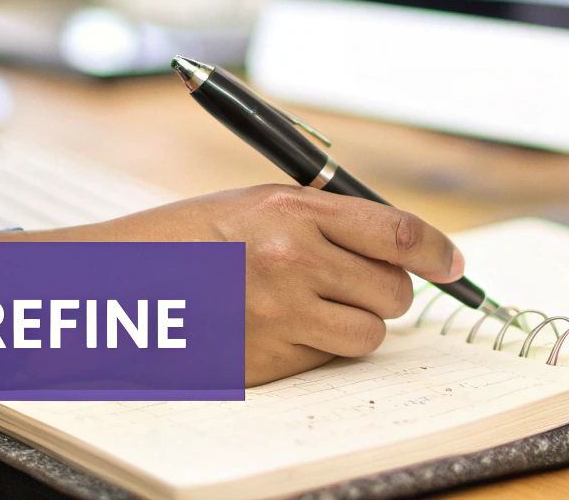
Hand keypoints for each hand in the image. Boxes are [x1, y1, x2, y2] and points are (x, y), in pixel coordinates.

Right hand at [0, 186, 465, 384]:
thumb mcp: (252, 207)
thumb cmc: (182, 242)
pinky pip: (328, 361)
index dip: (439, 252)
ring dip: (355, 327)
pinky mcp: (268, 359)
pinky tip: (278, 330)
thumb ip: (322, 219)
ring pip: (370, 334)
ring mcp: (281, 314)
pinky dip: (318, 351)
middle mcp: (294, 258)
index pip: (397, 230)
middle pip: (393, 289)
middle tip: (353, 286)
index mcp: (292, 208)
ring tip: (311, 309)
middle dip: (386, 292)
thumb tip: (396, 245)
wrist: (113, 287)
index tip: (455, 265)